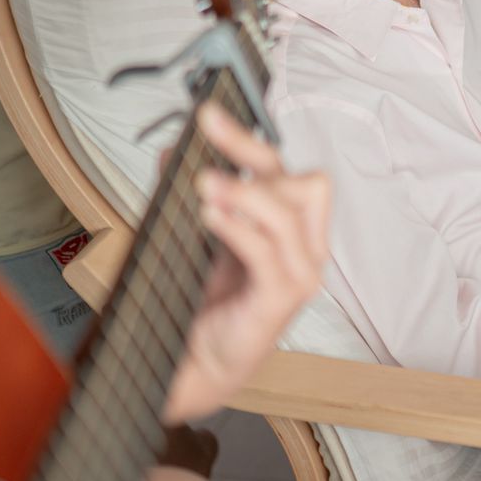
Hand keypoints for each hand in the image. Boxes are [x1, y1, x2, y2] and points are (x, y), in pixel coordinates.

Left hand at [164, 104, 331, 422]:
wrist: (193, 364)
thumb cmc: (202, 305)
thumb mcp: (196, 239)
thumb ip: (192, 196)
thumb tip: (175, 149)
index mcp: (290, 232)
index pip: (286, 171)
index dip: (250, 140)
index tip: (209, 116)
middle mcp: (305, 249)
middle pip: (302, 183)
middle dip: (254, 156)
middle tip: (209, 143)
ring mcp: (300, 275)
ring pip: (289, 213)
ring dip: (244, 191)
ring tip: (204, 184)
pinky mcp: (282, 299)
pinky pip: (269, 252)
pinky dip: (239, 227)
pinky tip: (210, 215)